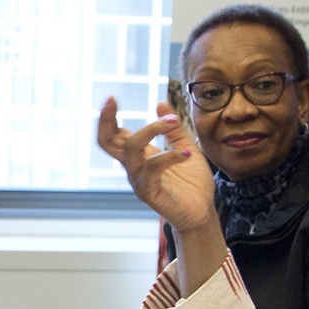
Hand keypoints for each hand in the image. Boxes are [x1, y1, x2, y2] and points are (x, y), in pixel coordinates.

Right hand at [96, 97, 216, 232]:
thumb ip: (174, 129)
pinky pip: (152, 167)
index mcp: (140, 155)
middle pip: (106, 141)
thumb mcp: (185, 147)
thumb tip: (160, 102)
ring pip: (130, 148)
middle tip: (111, 100)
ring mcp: (139, 179)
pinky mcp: (149, 192)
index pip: (113, 134)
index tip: (111, 97)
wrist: (202, 211)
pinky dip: (170, 155)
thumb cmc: (192, 183)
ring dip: (151, 129)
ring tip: (173, 123)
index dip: (107, 116)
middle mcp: (134, 166)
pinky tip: (188, 154)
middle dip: (105, 119)